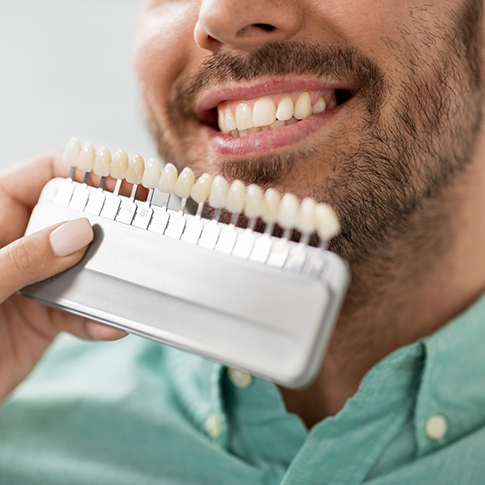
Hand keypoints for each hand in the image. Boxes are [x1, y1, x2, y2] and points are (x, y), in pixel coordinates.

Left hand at [0, 151, 126, 402]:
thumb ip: (24, 257)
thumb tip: (79, 231)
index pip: (37, 178)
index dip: (77, 170)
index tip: (118, 175)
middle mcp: (16, 246)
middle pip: (69, 220)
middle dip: (104, 222)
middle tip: (141, 222)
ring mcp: (34, 281)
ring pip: (82, 267)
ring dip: (108, 277)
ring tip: (131, 280)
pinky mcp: (45, 318)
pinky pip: (79, 312)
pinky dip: (97, 319)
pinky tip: (111, 325)